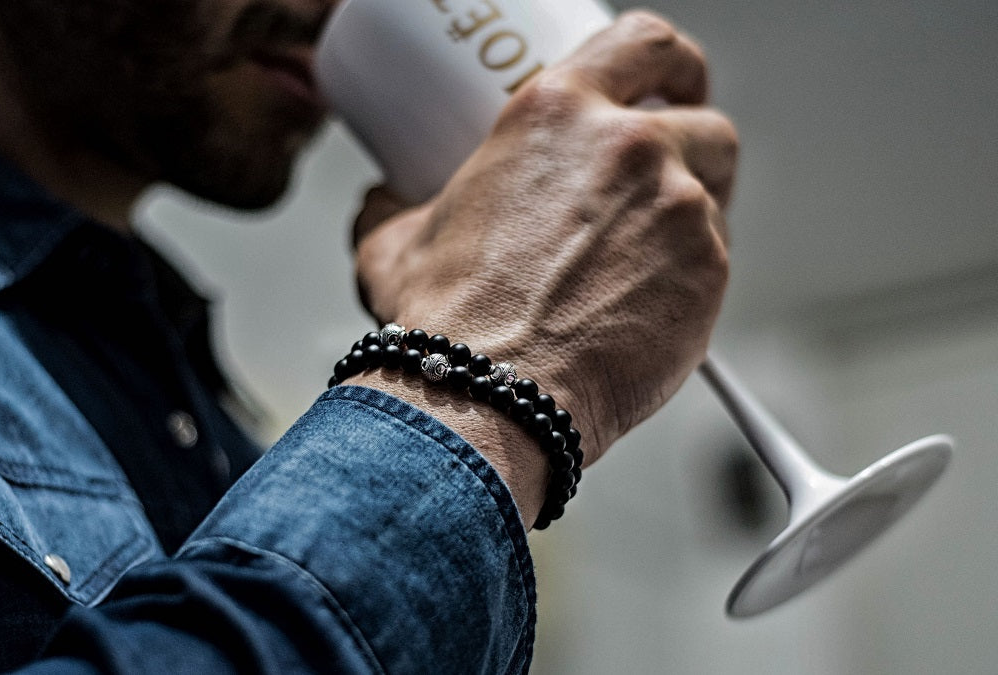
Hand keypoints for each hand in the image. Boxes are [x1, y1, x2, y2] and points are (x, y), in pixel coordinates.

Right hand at [353, 12, 735, 473]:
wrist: (486, 396)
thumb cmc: (444, 322)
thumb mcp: (396, 243)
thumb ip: (397, 207)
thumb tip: (385, 201)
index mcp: (556, 113)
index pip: (644, 43)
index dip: (669, 62)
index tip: (673, 81)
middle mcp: (628, 146)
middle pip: (703, 120)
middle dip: (693, 147)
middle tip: (667, 179)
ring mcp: (676, 207)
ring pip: (715, 194)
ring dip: (691, 217)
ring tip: (648, 258)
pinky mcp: (707, 271)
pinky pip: (714, 261)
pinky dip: (688, 278)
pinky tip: (644, 308)